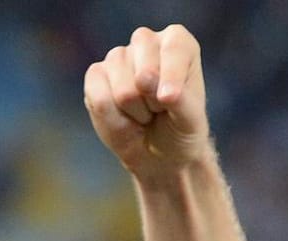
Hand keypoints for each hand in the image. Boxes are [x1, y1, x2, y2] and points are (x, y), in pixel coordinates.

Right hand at [84, 25, 213, 182]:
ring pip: (124, 92)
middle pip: (145, 74)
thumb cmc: (179, 128)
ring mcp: (118, 56)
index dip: (172, 80)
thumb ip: (179, 99)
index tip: (171, 101)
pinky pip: (99, 99)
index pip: (173, 50)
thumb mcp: (191, 120)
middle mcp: (146, 41)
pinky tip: (123, 115)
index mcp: (177, 42)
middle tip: (159, 109)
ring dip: (136, 114)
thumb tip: (144, 80)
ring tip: (144, 113)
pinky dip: (113, 119)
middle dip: (153, 103)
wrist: (159, 151)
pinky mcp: (96, 74)